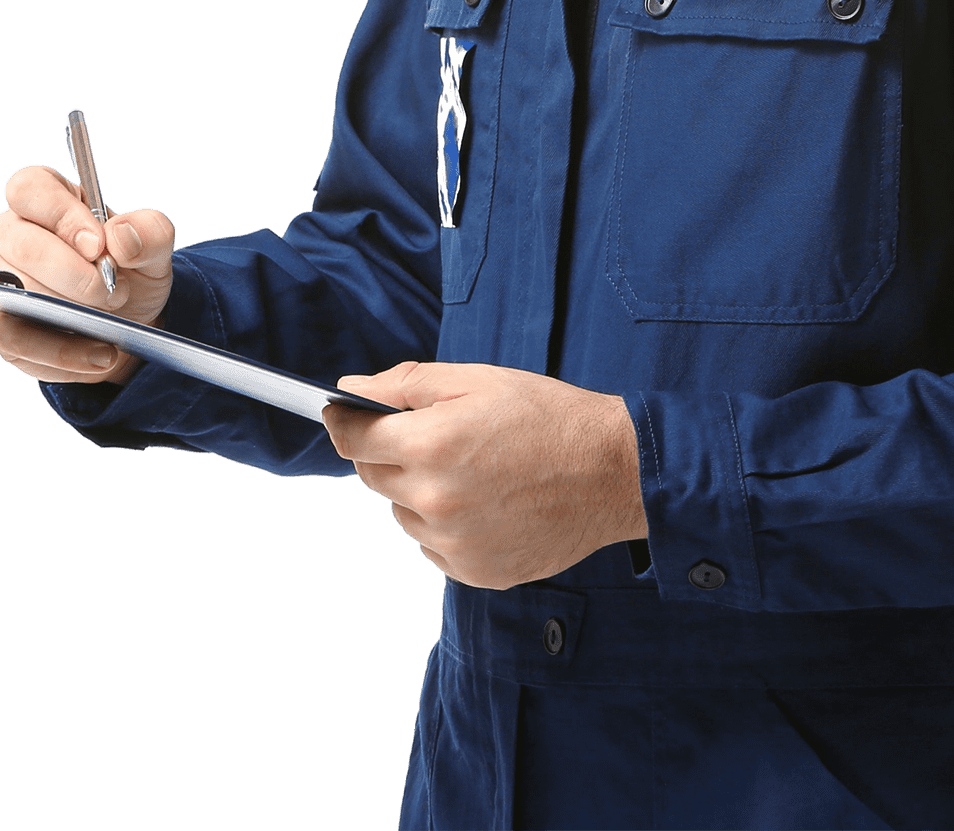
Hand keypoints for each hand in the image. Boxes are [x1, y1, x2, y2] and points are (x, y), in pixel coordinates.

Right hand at [0, 163, 175, 386]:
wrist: (128, 321)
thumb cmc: (131, 268)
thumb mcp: (155, 247)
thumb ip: (149, 232)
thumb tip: (121, 237)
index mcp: (48, 196)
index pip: (30, 188)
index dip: (61, 214)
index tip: (97, 245)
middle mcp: (12, 232)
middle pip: (19, 242)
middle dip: (72, 273)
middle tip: (115, 292)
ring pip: (13, 292)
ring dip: (69, 313)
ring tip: (112, 325)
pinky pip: (13, 338)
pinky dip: (61, 351)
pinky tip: (100, 355)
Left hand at [323, 361, 646, 588]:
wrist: (611, 472)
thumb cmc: (547, 417)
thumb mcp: (478, 381)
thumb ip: (407, 384)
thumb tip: (349, 391)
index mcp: (433, 445)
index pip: (354, 438)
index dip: (345, 421)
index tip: (342, 413)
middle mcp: (436, 501)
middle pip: (372, 476)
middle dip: (389, 451)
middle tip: (433, 433)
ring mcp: (454, 544)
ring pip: (402, 512)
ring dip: (418, 490)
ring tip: (472, 469)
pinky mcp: (474, 572)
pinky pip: (432, 545)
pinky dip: (444, 524)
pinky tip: (485, 502)